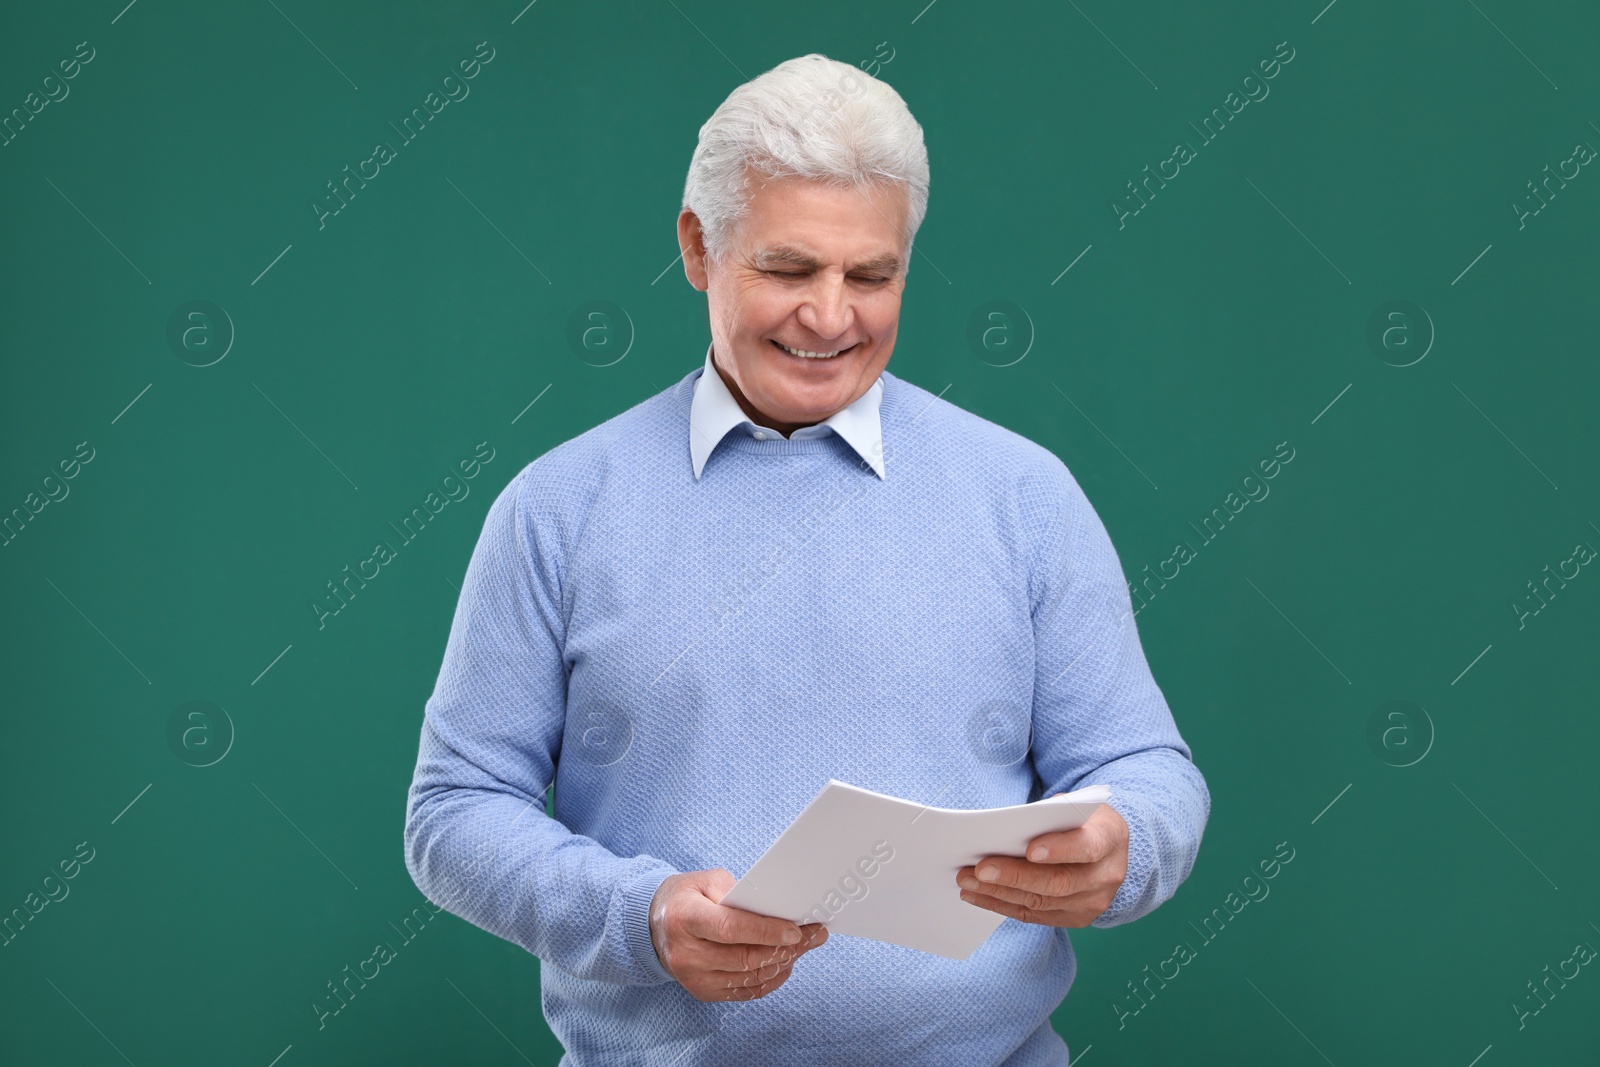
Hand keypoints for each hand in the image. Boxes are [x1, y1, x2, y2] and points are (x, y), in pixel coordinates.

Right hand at [649, 868, 828, 1001]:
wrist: (655, 924)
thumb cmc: (687, 897)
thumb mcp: (707, 881)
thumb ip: (739, 893)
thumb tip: (777, 910)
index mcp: (684, 919)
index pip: (730, 929)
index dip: (765, 931)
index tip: (795, 929)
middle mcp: (686, 954)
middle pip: (745, 957)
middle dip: (785, 947)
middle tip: (813, 935)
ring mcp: (693, 978)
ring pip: (749, 977)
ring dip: (783, 962)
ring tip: (803, 946)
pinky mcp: (702, 992)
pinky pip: (745, 991)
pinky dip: (770, 979)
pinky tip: (784, 963)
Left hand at [955, 803, 1128, 927]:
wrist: (1107, 846)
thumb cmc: (1081, 819)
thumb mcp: (1073, 805)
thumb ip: (1049, 815)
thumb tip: (1005, 830)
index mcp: (1110, 839)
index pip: (1087, 848)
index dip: (1059, 850)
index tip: (1029, 850)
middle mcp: (1106, 876)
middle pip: (1058, 882)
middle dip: (1015, 876)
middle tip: (980, 869)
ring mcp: (1093, 902)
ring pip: (1041, 902)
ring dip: (999, 893)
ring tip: (968, 881)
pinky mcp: (1075, 918)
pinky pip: (1035, 915)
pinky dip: (1002, 905)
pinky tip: (978, 894)